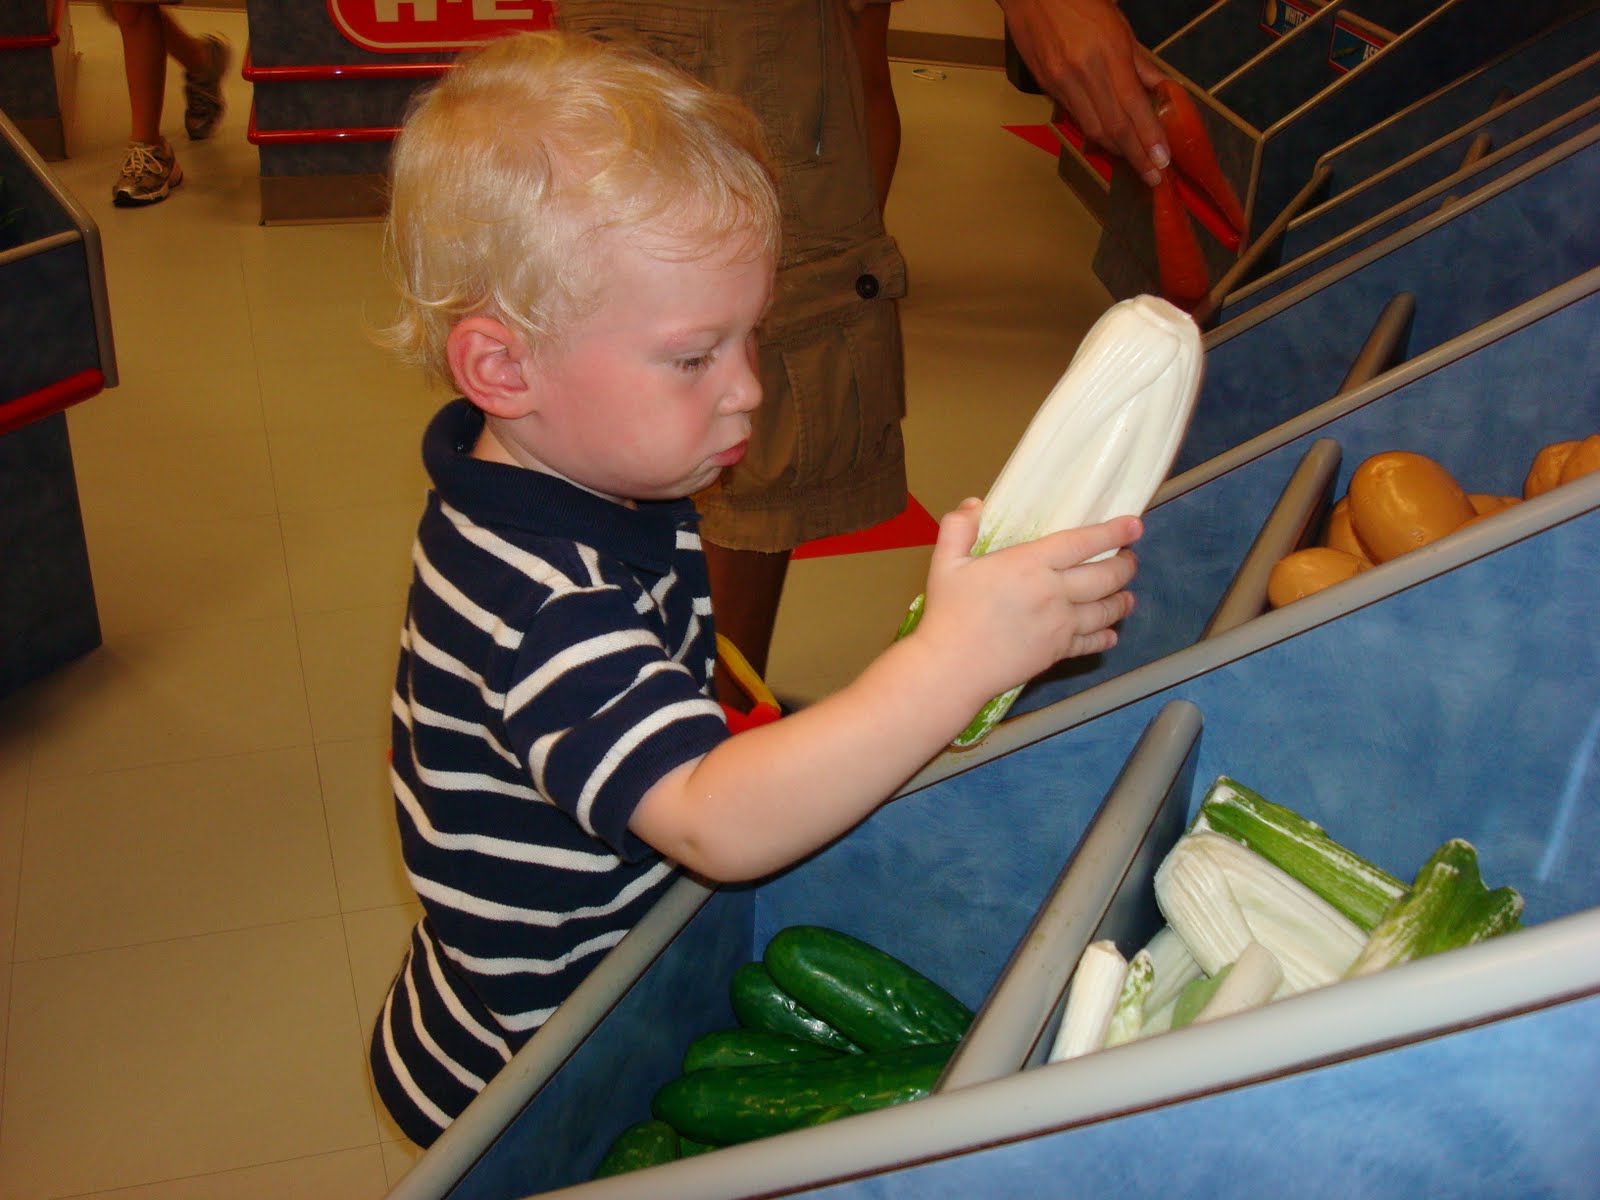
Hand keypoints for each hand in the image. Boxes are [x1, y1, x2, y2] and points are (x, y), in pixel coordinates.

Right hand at [915, 499, 1140, 701]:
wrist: (952, 667)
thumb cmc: (948, 614)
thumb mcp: (945, 563)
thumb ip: (958, 528)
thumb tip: (975, 504)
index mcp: (1029, 564)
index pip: (1082, 543)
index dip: (1112, 532)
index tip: (1135, 524)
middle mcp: (1053, 592)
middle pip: (1104, 577)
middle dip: (1125, 566)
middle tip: (1130, 558)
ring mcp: (1059, 625)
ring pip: (1105, 610)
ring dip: (1122, 601)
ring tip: (1127, 595)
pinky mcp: (1057, 652)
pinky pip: (1091, 643)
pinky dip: (1105, 637)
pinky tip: (1109, 634)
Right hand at [1000, 0, 1170, 184]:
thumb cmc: (1079, 0)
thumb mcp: (1119, 25)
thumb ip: (1139, 63)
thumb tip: (1159, 91)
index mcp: (1106, 52)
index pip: (1132, 107)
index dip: (1148, 138)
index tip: (1162, 161)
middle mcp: (1082, 72)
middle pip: (1112, 127)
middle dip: (1135, 155)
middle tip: (1153, 175)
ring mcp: (1061, 82)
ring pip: (1092, 128)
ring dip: (1116, 150)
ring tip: (1136, 162)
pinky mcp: (1046, 86)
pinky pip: (1076, 116)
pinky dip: (1096, 132)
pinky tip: (1110, 141)